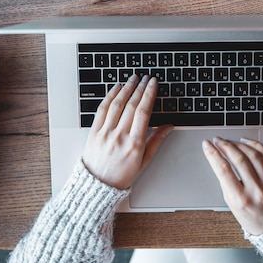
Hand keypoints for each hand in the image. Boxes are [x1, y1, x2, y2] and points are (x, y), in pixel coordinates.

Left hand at [82, 75, 172, 189]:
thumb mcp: (144, 161)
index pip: (143, 112)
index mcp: (135, 144)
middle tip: (146, 78)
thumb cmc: (122, 175)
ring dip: (126, 88)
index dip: (149, 95)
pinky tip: (116, 88)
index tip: (153, 84)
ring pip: (117, 104)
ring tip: (133, 79)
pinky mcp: (94, 131)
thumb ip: (156, 141)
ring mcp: (105, 133)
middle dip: (140, 88)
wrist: (98, 185)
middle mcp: (120, 136)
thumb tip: (169, 126)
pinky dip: (110, 96)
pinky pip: (102, 109)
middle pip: (131, 105)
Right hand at [202, 137, 262, 234]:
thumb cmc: (251, 216)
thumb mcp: (231, 203)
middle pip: (238, 159)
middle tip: (217, 140)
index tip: (207, 145)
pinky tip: (246, 142)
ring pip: (253, 154)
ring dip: (238, 144)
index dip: (213, 154)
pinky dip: (255, 145)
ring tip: (229, 141)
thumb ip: (226, 182)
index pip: (223, 170)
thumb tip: (218, 159)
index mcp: (241, 199)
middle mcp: (256, 190)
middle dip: (225, 145)